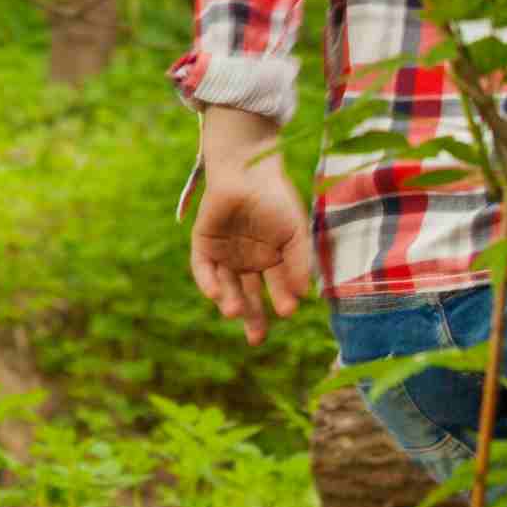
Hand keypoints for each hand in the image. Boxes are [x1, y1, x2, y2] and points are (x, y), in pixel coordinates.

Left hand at [187, 125, 318, 345]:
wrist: (248, 167)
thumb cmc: (276, 198)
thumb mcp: (295, 232)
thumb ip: (299, 262)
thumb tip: (302, 296)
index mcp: (271, 263)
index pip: (275, 292)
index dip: (279, 305)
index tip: (286, 313)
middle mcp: (247, 263)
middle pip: (248, 297)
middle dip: (252, 318)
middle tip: (256, 339)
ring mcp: (224, 255)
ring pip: (225, 286)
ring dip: (229, 301)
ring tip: (234, 312)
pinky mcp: (203, 244)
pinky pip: (203, 268)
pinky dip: (208, 281)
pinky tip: (216, 293)